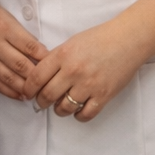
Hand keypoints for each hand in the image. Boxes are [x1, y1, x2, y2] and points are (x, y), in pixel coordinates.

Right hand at [0, 0, 48, 99]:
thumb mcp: (7, 17)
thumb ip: (22, 35)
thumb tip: (39, 53)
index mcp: (4, 27)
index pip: (30, 47)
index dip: (44, 58)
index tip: (53, 65)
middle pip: (20, 65)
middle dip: (37, 77)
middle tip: (48, 84)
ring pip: (8, 77)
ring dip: (24, 88)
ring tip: (36, 93)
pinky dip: (8, 91)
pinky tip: (19, 96)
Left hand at [22, 19, 146, 122]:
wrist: (127, 40)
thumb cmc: (99, 39)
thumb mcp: (71, 42)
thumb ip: (55, 58)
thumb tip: (39, 75)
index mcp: (62, 55)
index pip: (36, 78)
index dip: (28, 89)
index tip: (27, 94)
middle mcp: (73, 71)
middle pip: (47, 95)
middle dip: (41, 102)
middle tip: (42, 102)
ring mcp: (89, 84)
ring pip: (64, 108)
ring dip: (59, 110)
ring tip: (60, 106)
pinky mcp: (103, 95)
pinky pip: (85, 114)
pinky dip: (78, 116)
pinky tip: (77, 111)